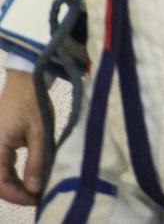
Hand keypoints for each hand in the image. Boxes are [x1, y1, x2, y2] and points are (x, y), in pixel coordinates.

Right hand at [0, 70, 43, 204]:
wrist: (24, 81)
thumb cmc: (33, 104)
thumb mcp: (40, 133)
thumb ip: (37, 161)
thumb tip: (35, 188)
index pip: (1, 185)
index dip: (19, 196)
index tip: (37, 200)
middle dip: (17, 193)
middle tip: (38, 197)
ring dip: (14, 185)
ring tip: (35, 189)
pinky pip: (0, 165)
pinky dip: (11, 174)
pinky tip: (27, 177)